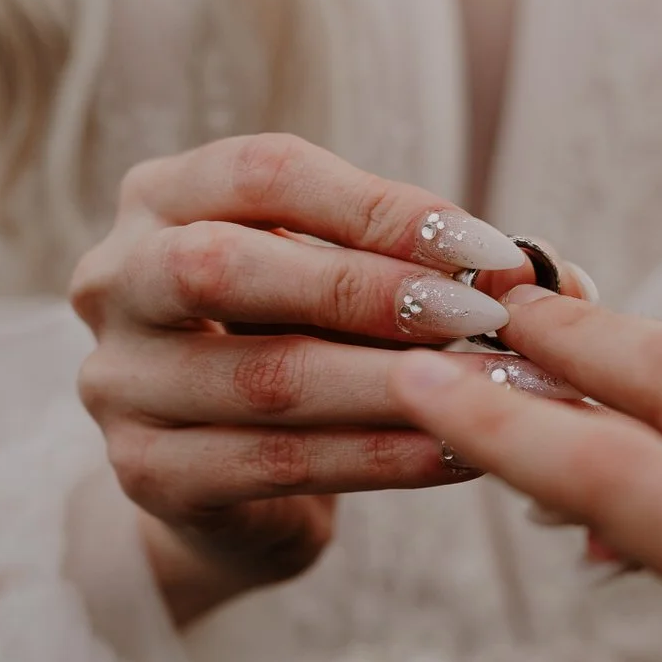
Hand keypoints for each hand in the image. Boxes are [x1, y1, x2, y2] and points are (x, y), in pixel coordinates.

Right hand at [71, 135, 586, 625]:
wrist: (231, 487)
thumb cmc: (305, 346)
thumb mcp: (349, 283)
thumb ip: (423, 262)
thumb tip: (547, 273)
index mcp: (161, 196)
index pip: (265, 173)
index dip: (379, 206)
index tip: (486, 245)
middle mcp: (114, 278)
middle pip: (230, 267)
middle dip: (371, 290)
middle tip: (481, 316)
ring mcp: (118, 381)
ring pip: (264, 377)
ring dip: (395, 386)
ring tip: (495, 391)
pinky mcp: (146, 473)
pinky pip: (275, 464)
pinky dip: (379, 458)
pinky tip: (458, 452)